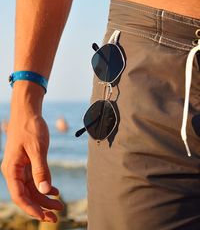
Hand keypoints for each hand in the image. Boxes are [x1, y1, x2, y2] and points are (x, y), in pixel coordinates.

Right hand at [1, 104, 63, 222]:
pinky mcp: (27, 162)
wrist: (27, 112)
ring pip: (32, 188)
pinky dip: (45, 185)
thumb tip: (44, 191)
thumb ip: (41, 170)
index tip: (46, 216)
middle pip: (27, 195)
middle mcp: (14, 171)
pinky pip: (35, 179)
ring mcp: (21, 167)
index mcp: (12, 169)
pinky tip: (55, 190)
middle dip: (41, 206)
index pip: (20, 196)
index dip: (32, 209)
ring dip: (44, 197)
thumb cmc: (30, 127)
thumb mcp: (37, 149)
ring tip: (59, 204)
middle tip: (57, 215)